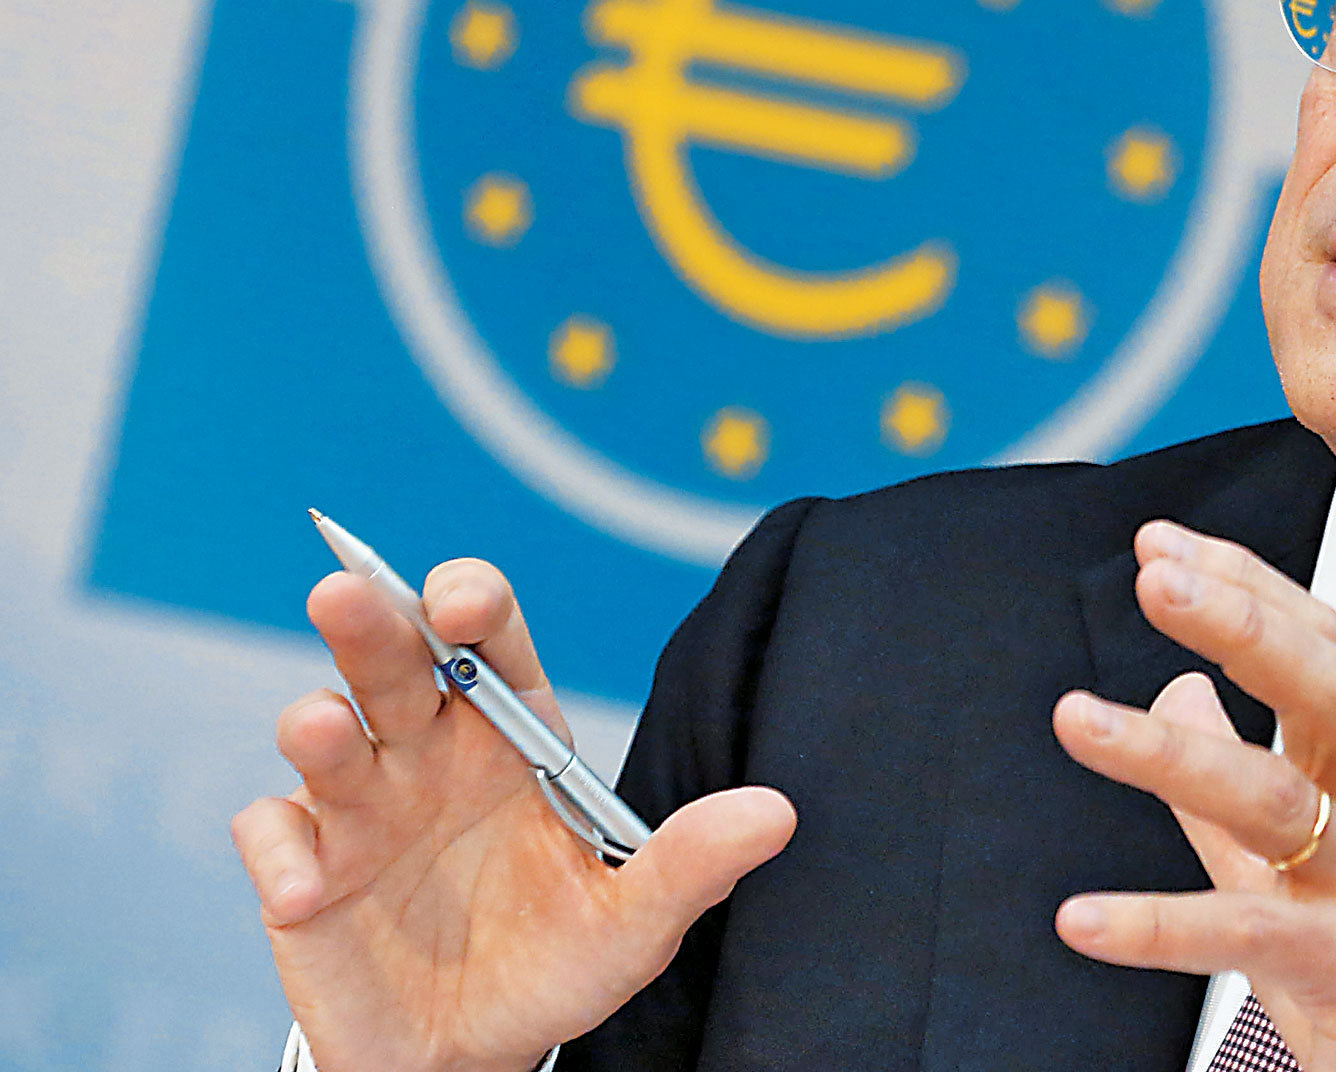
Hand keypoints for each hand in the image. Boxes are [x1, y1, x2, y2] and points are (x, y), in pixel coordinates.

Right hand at [232, 562, 795, 1071]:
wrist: (472, 1059)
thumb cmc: (556, 966)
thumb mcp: (634, 922)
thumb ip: (694, 862)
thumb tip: (779, 813)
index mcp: (513, 737)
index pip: (490, 642)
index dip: (471, 603)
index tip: (462, 602)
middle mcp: (431, 752)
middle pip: (394, 663)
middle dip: (371, 622)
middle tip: (347, 593)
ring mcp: (362, 807)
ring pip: (323, 730)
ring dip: (316, 721)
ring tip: (323, 729)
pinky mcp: (304, 871)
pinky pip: (273, 836)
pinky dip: (279, 854)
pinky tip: (305, 891)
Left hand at [1050, 522, 1335, 1071]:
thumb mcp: (1293, 868)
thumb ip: (1228, 787)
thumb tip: (1176, 690)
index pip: (1319, 650)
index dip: (1245, 588)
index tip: (1162, 544)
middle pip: (1324, 690)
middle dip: (1243, 622)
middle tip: (1155, 579)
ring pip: (1275, 799)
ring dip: (1168, 752)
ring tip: (1075, 718)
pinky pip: (1247, 933)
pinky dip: (1158, 923)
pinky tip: (1081, 917)